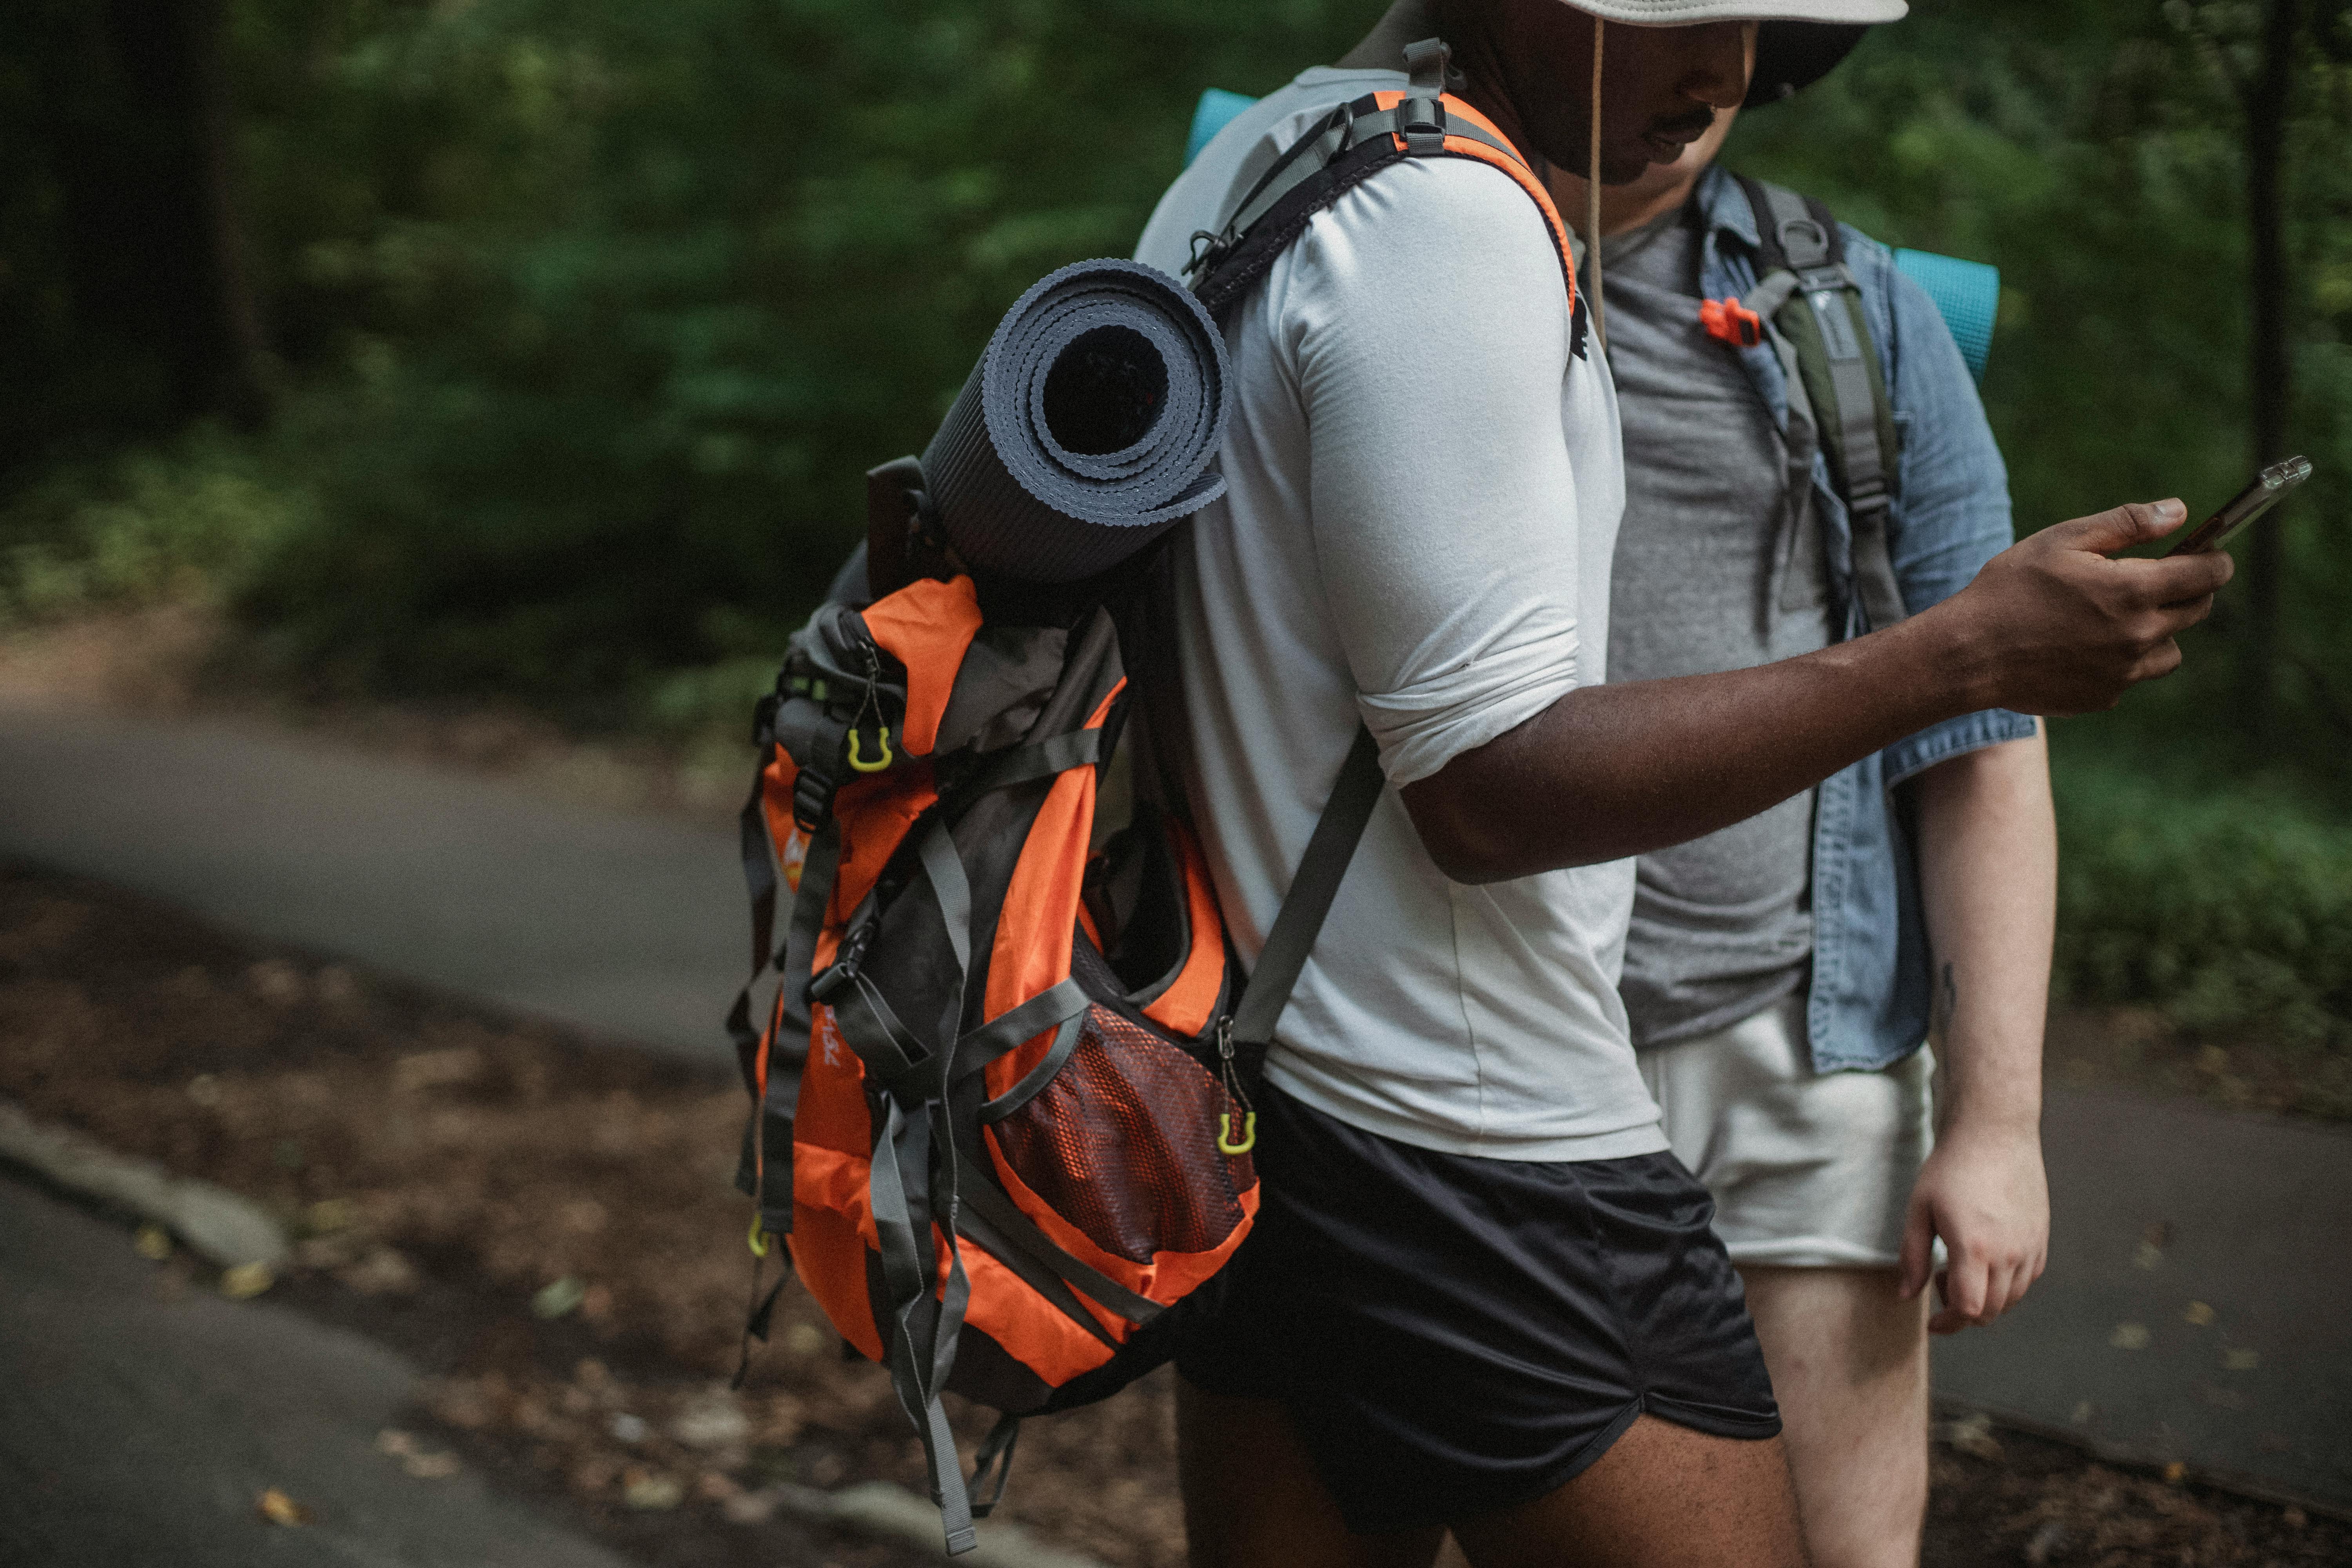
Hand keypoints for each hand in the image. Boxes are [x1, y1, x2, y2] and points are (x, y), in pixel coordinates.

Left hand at [1898, 1119, 2049, 1334]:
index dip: (1950, 1323)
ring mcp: (2030, 1247)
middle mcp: (2009, 1254)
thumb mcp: (1919, 1209)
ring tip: (1959, 1266)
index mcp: (1974, 1249)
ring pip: (2012, 1299)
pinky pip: (2027, 1279)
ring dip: (1986, 1298)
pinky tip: (1985, 1258)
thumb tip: (1906, 1297)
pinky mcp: (2041, 1238)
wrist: (1994, 1133)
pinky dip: (2006, 1283)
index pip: (1970, 1310)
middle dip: (1963, 1311)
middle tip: (1939, 1282)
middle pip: (1992, 1311)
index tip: (1932, 1321)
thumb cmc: (1950, 1168)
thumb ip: (1913, 1257)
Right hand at [1940, 500, 2233, 715]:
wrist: (1968, 653)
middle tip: (2153, 579)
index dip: (2215, 560)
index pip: (2207, 574)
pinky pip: (2132, 676)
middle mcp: (2139, 635)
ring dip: (2157, 631)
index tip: (2207, 555)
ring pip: (2171, 649)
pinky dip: (2120, 661)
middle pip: (2198, 611)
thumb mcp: (2063, 540)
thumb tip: (2180, 511)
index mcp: (2134, 590)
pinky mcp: (2105, 697)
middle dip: (2187, 590)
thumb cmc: (2010, 588)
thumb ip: (2127, 523)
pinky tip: (2081, 647)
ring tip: (2114, 619)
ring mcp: (2124, 672)